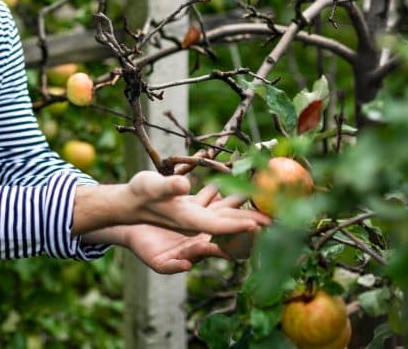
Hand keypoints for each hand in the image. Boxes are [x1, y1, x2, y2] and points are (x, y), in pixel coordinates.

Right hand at [125, 171, 269, 234]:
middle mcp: (196, 220)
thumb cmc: (137, 194)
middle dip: (253, 219)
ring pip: (226, 209)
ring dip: (245, 203)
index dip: (240, 224)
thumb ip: (167, 187)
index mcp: (188, 219)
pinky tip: (240, 181)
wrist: (127, 203)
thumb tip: (183, 185)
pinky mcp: (194, 206)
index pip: (219, 225)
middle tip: (280, 217)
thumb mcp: (149, 187)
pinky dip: (230, 193)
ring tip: (266, 196)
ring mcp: (196, 214)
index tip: (261, 224)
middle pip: (229, 221)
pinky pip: (217, 200)